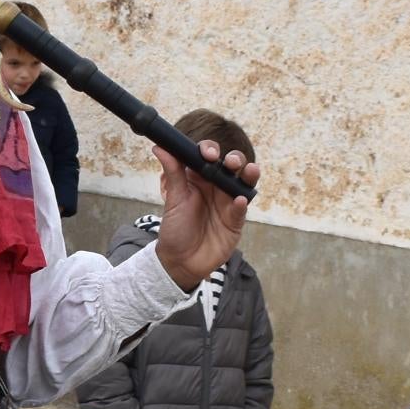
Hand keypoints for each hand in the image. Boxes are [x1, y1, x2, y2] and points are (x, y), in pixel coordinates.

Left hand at [153, 142, 257, 289]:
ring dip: (248, 175)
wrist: (180, 261)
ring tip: (249, 171)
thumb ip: (172, 173)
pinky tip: (240, 200)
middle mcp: (216, 187)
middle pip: (231, 166)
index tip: (207, 153)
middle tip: (230, 162)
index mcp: (199, 178)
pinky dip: (241, 204)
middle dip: (235, 159)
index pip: (208, 156)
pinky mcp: (236, 220)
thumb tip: (160, 147)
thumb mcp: (173, 199)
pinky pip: (242, 209)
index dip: (210, 150)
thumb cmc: (175, 229)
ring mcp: (228, 202)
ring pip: (243, 183)